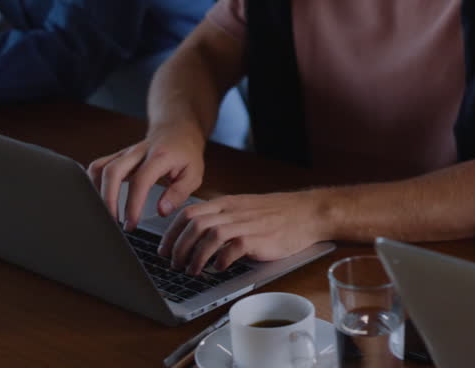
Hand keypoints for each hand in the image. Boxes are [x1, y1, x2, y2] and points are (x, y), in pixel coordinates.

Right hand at [86, 125, 205, 231]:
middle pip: (112, 171)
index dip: (133, 204)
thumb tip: (162, 211)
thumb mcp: (194, 174)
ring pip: (100, 167)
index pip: (140, 181)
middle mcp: (138, 152)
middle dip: (108, 200)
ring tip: (105, 212)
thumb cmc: (186, 154)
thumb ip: (179, 194)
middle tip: (113, 222)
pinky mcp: (117, 156)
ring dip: (97, 191)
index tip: (131, 223)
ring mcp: (125, 153)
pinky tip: (99, 199)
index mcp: (159, 156)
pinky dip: (94, 183)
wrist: (177, 130)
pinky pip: (98, 167)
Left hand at [159, 190, 326, 273]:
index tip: (164, 250)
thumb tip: (199, 236)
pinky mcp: (258, 238)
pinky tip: (218, 268)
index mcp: (228, 203)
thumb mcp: (246, 209)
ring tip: (192, 271)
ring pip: (208, 235)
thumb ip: (224, 218)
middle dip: (178, 247)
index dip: (171, 233)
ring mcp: (246, 224)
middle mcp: (233, 211)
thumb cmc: (280, 214)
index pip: (189, 213)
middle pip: (194, 225)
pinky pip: (231, 248)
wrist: (309, 213)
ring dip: (195, 256)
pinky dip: (220, 260)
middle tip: (174, 265)